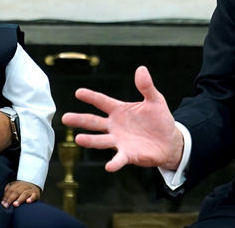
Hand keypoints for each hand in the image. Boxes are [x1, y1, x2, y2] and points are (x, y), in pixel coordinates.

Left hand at [1, 180, 40, 207]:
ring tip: (15, 204)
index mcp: (18, 184)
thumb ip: (9, 189)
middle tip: (6, 205)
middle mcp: (24, 186)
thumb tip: (3, 194)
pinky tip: (28, 201)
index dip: (6, 195)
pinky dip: (31, 198)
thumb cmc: (23, 189)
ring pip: (25, 193)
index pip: (11, 189)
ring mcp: (30, 189)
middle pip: (16, 191)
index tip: (2, 202)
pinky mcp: (36, 194)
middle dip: (10, 199)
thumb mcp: (16, 187)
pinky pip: (34, 196)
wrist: (35, 187)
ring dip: (19, 199)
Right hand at [61, 65, 183, 171]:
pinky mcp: (128, 155)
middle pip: (94, 122)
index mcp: (120, 110)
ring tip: (78, 139)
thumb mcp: (155, 100)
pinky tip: (109, 166)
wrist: (170, 141)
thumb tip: (141, 69)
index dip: (91, 97)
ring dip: (90, 140)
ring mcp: (119, 141)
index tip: (78, 92)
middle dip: (80, 120)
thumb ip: (146, 86)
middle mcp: (115, 126)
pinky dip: (114, 163)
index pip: (102, 101)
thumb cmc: (159, 119)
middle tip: (65, 118)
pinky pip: (119, 159)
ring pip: (101, 140)